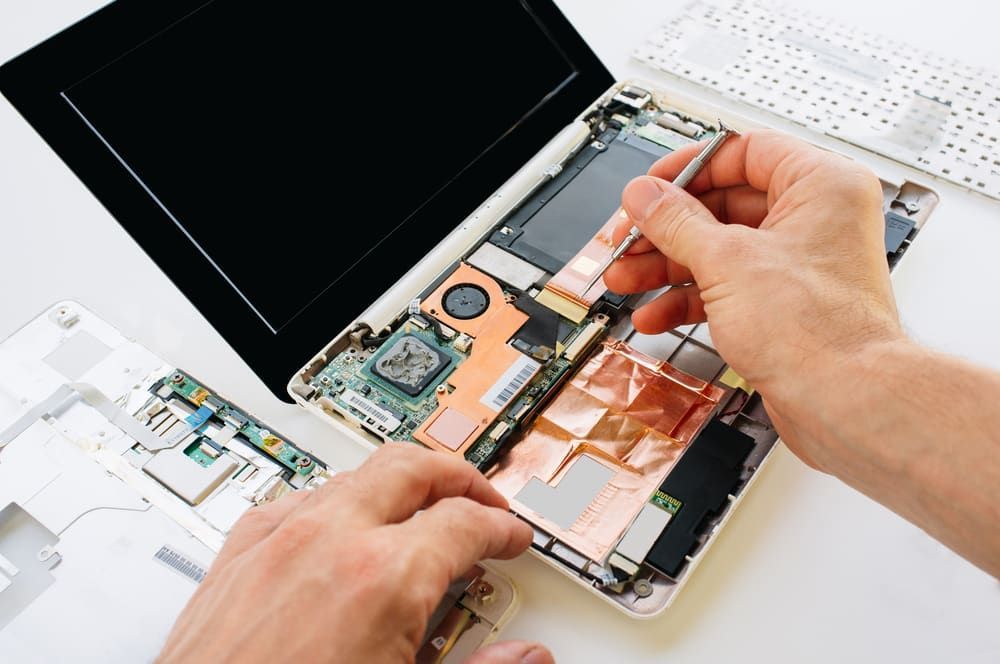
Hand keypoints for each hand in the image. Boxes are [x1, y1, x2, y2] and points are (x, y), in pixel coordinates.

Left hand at [158, 444, 550, 663]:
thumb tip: (527, 658)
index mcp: (382, 579)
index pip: (465, 522)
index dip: (501, 528)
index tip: (511, 538)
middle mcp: (328, 542)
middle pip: (413, 470)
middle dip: (458, 479)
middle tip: (480, 501)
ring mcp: (276, 542)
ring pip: (355, 474)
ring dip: (399, 485)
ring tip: (421, 511)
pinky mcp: (237, 556)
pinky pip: (298, 500)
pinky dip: (336, 502)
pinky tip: (342, 526)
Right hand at [604, 130, 901, 473]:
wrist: (845, 403)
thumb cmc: (819, 333)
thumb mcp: (727, 262)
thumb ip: (676, 223)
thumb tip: (644, 196)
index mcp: (820, 186)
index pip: (743, 152)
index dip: (687, 169)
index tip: (649, 189)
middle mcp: (814, 219)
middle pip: (722, 205)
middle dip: (665, 228)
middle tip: (627, 239)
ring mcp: (797, 264)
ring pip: (718, 249)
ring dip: (666, 265)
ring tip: (625, 277)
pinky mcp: (782, 304)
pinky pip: (726, 286)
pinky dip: (688, 298)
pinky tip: (654, 313)